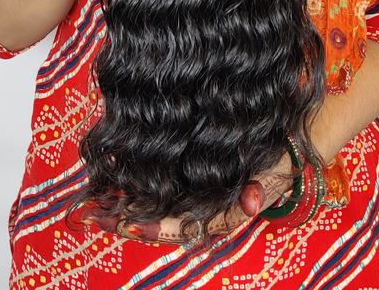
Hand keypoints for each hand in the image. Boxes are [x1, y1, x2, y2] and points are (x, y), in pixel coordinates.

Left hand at [84, 150, 297, 245]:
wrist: (284, 151)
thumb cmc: (276, 164)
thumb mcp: (272, 175)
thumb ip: (259, 189)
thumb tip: (250, 203)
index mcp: (218, 214)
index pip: (181, 227)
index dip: (154, 228)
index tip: (128, 224)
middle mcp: (201, 210)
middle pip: (158, 223)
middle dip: (126, 221)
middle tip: (95, 215)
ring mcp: (193, 197)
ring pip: (154, 208)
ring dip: (124, 206)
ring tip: (94, 202)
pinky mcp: (188, 182)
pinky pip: (158, 191)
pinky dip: (134, 188)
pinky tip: (113, 181)